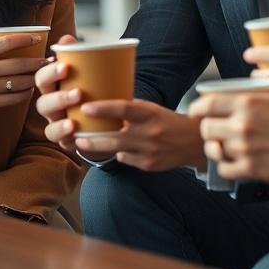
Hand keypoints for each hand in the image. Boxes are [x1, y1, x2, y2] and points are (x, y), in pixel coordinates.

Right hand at [0, 33, 47, 136]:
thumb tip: (13, 39)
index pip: (7, 42)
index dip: (26, 39)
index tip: (39, 39)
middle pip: (19, 64)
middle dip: (38, 62)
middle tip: (50, 60)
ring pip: (20, 83)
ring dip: (35, 78)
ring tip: (44, 75)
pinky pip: (14, 98)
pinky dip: (25, 93)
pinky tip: (30, 88)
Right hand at [34, 34, 80, 152]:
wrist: (105, 119)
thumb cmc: (91, 91)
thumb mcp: (87, 73)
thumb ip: (78, 57)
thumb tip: (66, 38)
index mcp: (53, 87)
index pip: (43, 78)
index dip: (50, 72)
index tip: (66, 66)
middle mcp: (51, 106)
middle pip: (43, 103)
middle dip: (58, 98)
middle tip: (78, 92)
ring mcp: (57, 124)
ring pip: (49, 125)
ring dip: (60, 123)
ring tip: (74, 121)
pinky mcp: (66, 141)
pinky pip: (60, 142)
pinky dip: (66, 139)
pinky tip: (76, 134)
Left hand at [73, 100, 205, 171]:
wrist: (194, 142)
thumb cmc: (169, 121)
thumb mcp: (153, 109)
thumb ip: (132, 109)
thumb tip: (105, 104)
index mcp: (149, 114)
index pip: (124, 109)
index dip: (103, 109)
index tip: (85, 108)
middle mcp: (149, 133)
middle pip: (115, 137)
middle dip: (92, 138)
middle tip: (74, 134)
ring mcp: (148, 151)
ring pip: (116, 151)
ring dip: (97, 148)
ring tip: (81, 144)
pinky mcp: (149, 165)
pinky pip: (126, 159)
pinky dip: (120, 154)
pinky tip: (120, 149)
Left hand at [189, 72, 268, 184]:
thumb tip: (260, 72)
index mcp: (249, 104)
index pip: (208, 104)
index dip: (197, 107)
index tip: (196, 109)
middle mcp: (241, 126)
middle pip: (206, 127)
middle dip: (206, 126)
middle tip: (212, 126)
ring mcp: (244, 149)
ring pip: (214, 148)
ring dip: (215, 145)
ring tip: (221, 143)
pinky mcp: (251, 168)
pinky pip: (224, 169)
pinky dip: (224, 166)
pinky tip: (231, 161)